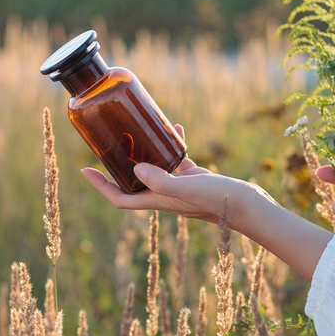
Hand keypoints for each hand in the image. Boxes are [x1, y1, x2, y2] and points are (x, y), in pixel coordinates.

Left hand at [81, 125, 277, 227]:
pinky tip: (175, 129)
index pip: (121, 197)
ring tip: (136, 133)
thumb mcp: (188, 188)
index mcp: (159, 200)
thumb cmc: (219, 200)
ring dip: (144, 153)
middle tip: (105, 147)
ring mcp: (181, 187)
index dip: (101, 187)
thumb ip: (162, 180)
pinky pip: (178, 161)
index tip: (85, 171)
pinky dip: (173, 146)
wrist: (249, 206)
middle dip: (117, 168)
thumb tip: (135, 168)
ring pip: (155, 169)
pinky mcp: (196, 179)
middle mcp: (166, 195)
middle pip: (133, 183)